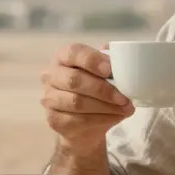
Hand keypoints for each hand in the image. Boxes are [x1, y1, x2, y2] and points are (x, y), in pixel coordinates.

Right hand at [40, 42, 133, 156]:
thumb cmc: (94, 88)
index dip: (92, 60)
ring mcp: (49, 98)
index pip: (73, 52)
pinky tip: (115, 117)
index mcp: (63, 56)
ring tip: (124, 108)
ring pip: (77, 102)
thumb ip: (109, 62)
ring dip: (105, 106)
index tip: (110, 70)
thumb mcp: (102, 72)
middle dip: (102, 89)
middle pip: (74, 80)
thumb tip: (116, 58)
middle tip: (123, 97)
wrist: (83, 122)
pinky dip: (101, 119)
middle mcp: (51, 75)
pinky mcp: (54, 119)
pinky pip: (78, 120)